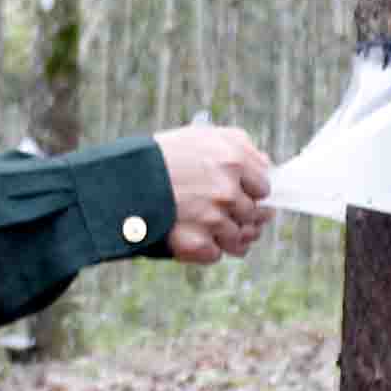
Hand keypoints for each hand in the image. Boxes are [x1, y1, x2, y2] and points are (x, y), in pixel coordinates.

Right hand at [153, 123, 272, 263]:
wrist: (121, 182)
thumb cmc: (162, 157)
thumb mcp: (203, 137)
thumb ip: (241, 147)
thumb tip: (268, 167)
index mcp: (234, 159)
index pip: (265, 187)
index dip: (251, 192)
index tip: (237, 193)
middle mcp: (228, 190)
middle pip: (256, 216)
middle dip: (241, 216)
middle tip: (220, 212)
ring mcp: (214, 219)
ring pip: (240, 239)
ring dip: (226, 235)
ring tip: (205, 226)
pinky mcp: (198, 243)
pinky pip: (216, 254)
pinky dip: (205, 249)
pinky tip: (190, 235)